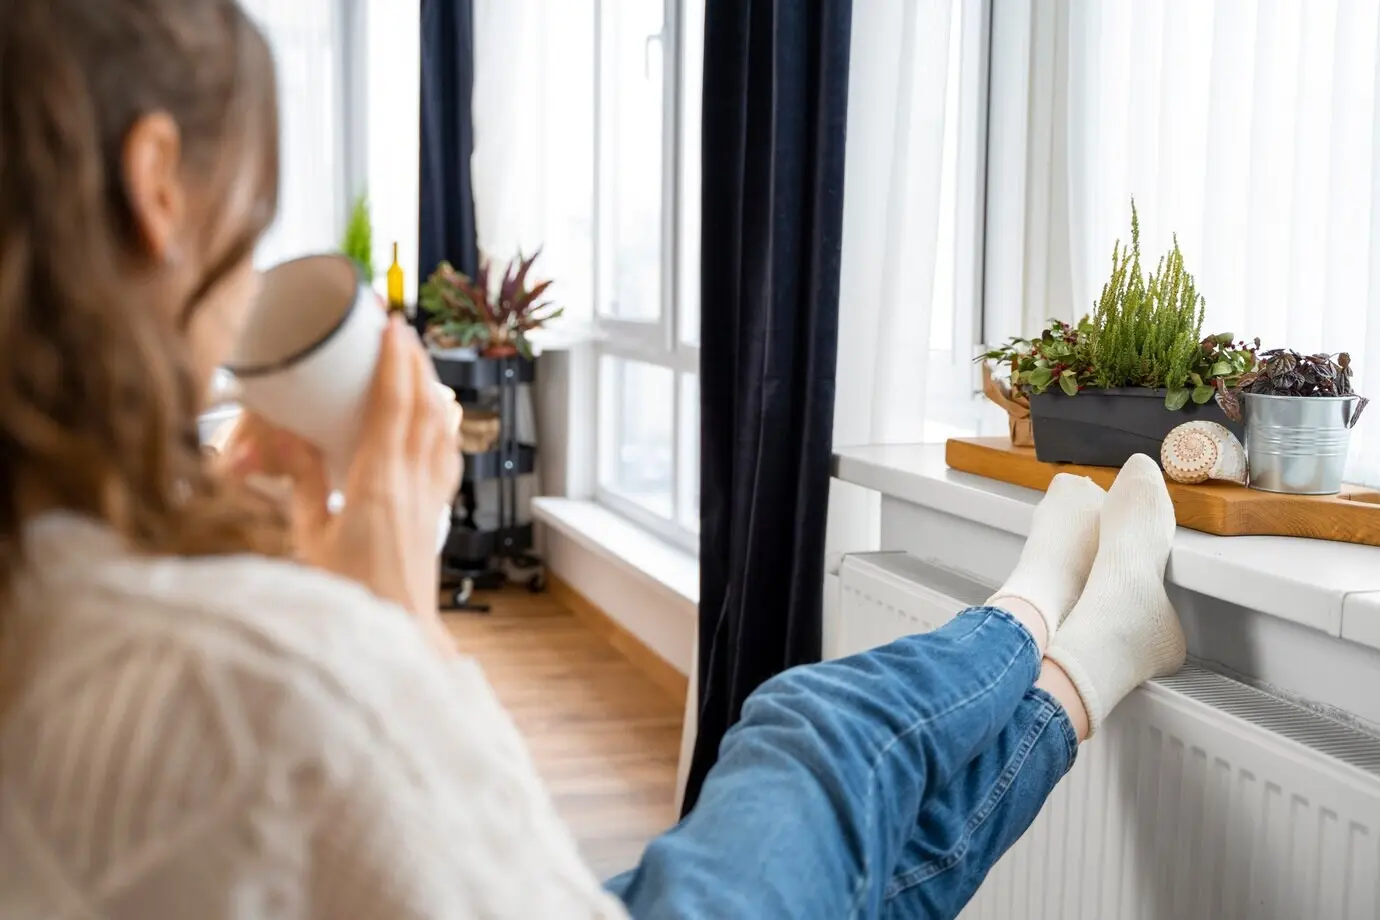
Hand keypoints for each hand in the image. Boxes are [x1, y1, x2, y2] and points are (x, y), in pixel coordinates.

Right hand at [323, 315, 461, 652]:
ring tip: (417, 364)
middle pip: (423, 407)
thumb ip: (303, 483)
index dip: (395, 363)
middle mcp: (413, 483)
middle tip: (402, 331)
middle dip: (414, 364)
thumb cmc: (348, 595)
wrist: (394, 634)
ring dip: (430, 390)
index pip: (394, 406)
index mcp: (378, 483)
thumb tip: (288, 437)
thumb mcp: (309, 536)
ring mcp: (429, 497)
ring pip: (439, 428)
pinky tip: (437, 419)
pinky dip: (442, 426)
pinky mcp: (435, 513)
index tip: (392, 328)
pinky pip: (445, 456)